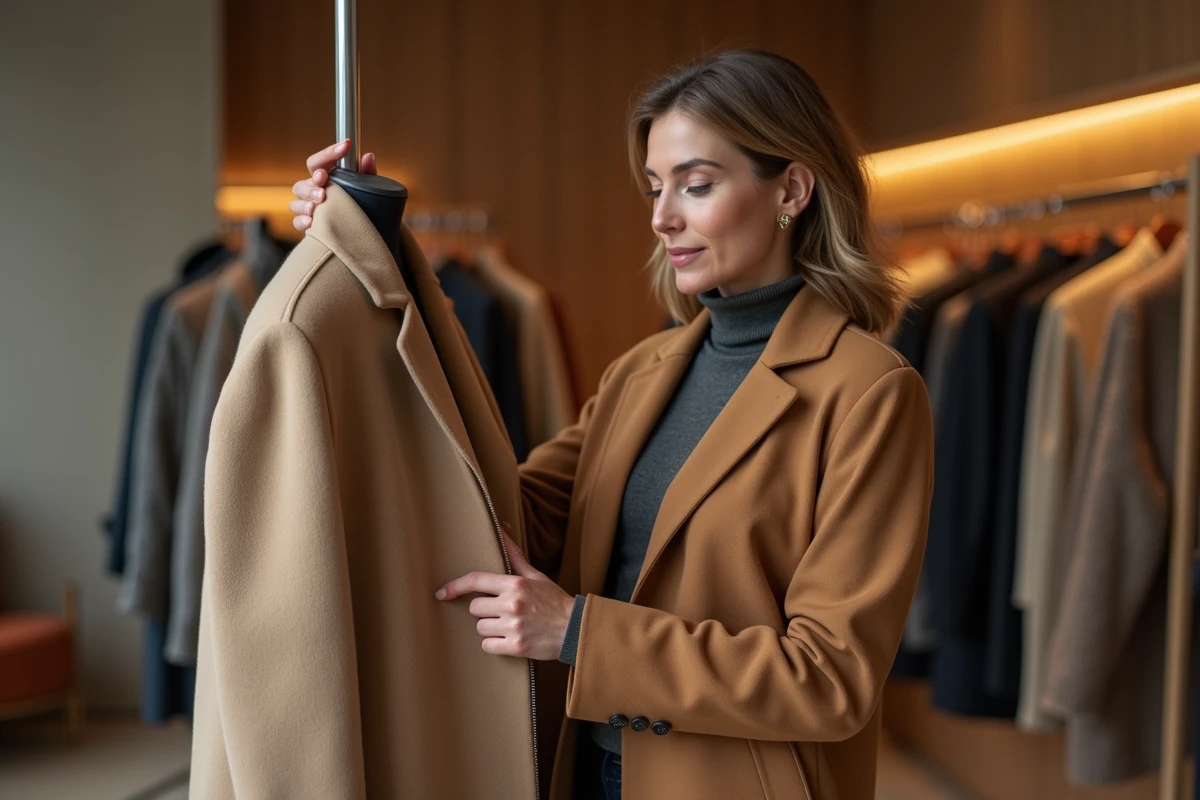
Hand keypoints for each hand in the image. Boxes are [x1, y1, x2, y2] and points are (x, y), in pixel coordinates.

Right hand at [290, 140, 376, 231]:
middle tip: (323, 191)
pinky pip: (297, 223)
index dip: (329, 153)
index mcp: (325, 179)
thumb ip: (366, 173)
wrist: (361, 232)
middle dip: (311, 186)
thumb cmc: (361, 206)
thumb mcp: (366, 189)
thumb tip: (368, 156)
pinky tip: (311, 222)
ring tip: (315, 207)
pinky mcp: (308, 227)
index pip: (319, 162)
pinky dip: (302, 221)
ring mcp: (308, 209)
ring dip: (305, 203)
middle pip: (302, 183)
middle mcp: (313, 191)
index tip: (345, 146)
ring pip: (295, 203)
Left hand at [436, 528, 574, 660]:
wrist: (574, 629)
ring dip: (490, 628)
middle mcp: (512, 604)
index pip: (475, 581)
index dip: (455, 586)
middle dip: (484, 611)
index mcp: (515, 584)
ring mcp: (513, 626)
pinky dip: (495, 644)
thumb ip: (514, 555)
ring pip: (480, 628)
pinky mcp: (516, 647)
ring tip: (509, 626)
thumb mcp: (535, 575)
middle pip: (474, 608)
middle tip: (501, 612)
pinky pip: (487, 646)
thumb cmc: (553, 600)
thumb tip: (502, 528)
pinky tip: (509, 640)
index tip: (442, 593)